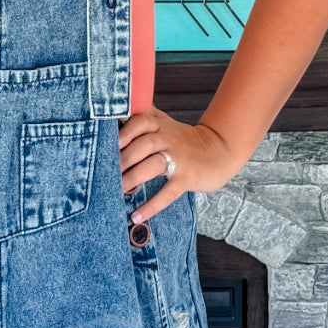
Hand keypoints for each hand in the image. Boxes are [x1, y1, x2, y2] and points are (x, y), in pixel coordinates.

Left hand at [117, 107, 236, 226]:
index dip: (124, 132)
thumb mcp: (167, 123)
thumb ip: (146, 117)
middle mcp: (170, 139)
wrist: (220, 151)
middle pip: (144, 144)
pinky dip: (152, 206)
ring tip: (118, 189)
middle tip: (107, 172)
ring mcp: (179, 159)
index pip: (141, 122)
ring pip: (153, 165)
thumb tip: (117, 112)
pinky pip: (167, 193)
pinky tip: (136, 216)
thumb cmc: (185, 140)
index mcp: (161, 125)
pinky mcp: (186, 179)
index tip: (108, 144)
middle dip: (124, 158)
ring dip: (133, 177)